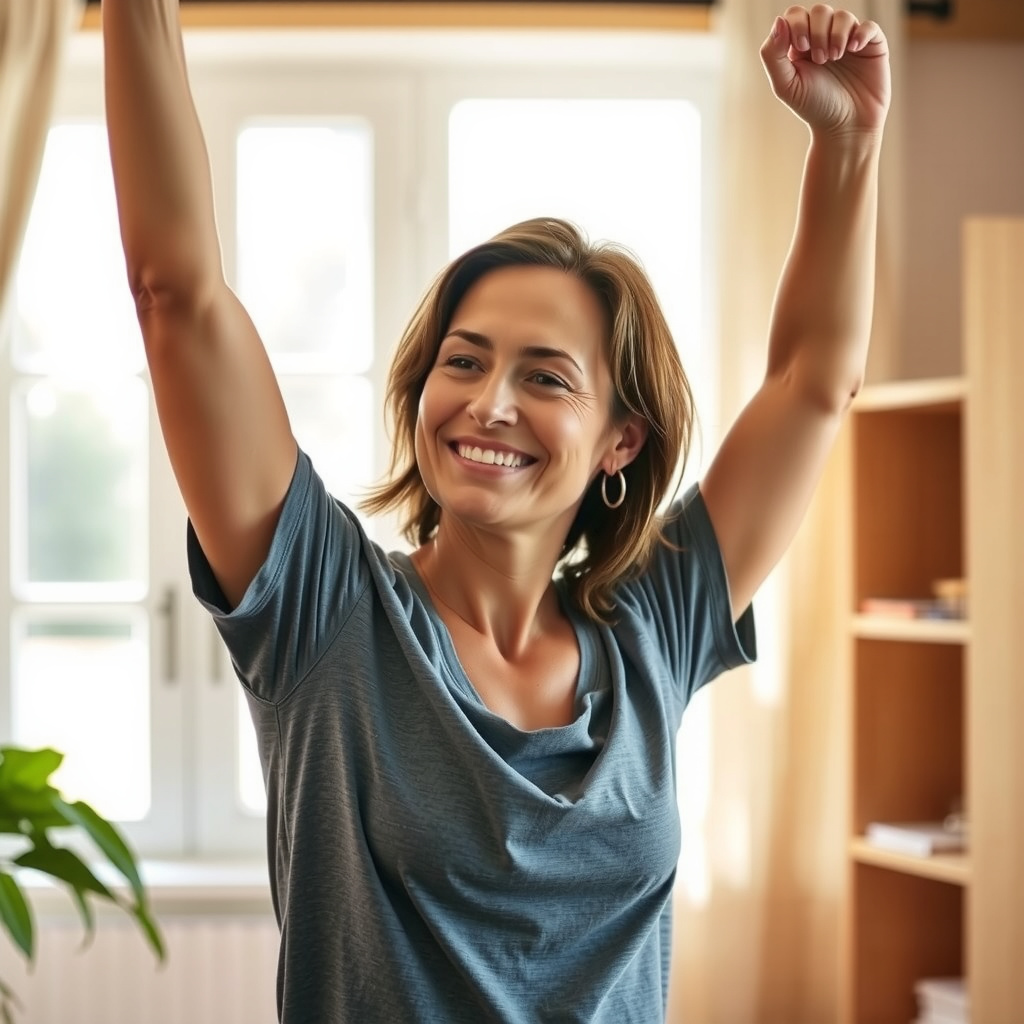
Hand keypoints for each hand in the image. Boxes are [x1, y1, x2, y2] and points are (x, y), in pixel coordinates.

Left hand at [760, 5, 890, 138]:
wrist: (845, 127)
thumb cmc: (814, 108)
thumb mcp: (786, 85)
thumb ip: (773, 55)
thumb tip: (779, 21)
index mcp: (801, 46)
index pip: (796, 15)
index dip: (798, 24)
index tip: (801, 48)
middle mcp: (825, 39)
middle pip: (820, 11)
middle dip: (818, 31)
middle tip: (820, 59)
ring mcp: (849, 40)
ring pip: (843, 16)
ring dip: (836, 35)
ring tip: (835, 59)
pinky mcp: (871, 46)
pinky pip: (868, 26)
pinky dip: (860, 33)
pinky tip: (854, 49)